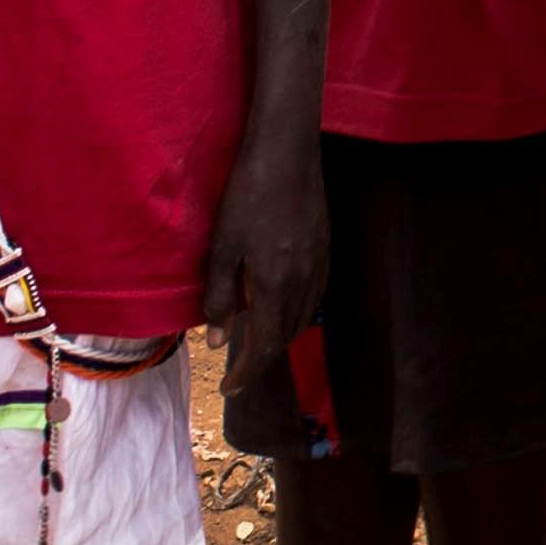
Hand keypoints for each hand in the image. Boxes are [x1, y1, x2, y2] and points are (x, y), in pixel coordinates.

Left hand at [205, 130, 325, 400]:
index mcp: (275, 285)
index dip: (247, 373)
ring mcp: (320, 264)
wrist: (288, 154)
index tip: (229, 390)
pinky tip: (284, 306)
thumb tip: (219, 341)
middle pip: (287, 335)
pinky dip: (297, 313)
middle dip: (263, 358)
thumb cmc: (246, 198)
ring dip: (281, 337)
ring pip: (304, 317)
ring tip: (258, 342)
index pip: (264, 344)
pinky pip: (315, 296)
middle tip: (238, 371)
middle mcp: (304, 281)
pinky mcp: (326, 248)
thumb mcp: (221, 248)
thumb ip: (219, 297)